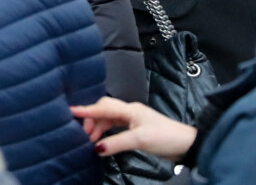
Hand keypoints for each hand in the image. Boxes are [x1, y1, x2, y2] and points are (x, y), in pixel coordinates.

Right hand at [70, 97, 196, 160]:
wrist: (184, 143)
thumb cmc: (164, 137)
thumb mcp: (139, 140)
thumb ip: (116, 143)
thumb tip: (96, 148)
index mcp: (129, 109)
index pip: (103, 107)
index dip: (86, 109)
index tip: (70, 110)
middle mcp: (129, 111)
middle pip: (104, 110)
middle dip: (91, 119)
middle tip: (82, 134)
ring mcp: (133, 119)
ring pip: (109, 118)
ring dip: (98, 127)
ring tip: (89, 140)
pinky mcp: (136, 128)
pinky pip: (115, 126)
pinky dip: (106, 132)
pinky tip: (101, 140)